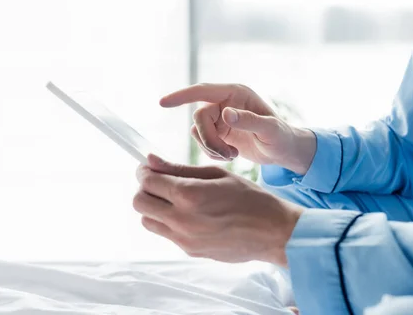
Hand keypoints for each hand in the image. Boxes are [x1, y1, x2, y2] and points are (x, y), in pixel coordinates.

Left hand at [133, 155, 303, 265]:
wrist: (272, 231)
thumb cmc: (250, 198)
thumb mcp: (217, 175)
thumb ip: (180, 169)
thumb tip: (152, 161)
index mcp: (189, 194)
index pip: (147, 181)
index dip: (144, 171)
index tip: (148, 168)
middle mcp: (182, 219)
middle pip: (139, 203)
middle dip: (145, 189)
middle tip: (159, 182)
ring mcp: (184, 238)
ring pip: (148, 221)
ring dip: (154, 207)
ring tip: (174, 199)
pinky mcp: (190, 251)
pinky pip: (166, 234)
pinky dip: (169, 221)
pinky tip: (190, 214)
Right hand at [160, 83, 315, 174]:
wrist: (284, 151)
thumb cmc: (282, 137)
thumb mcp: (270, 129)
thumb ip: (249, 120)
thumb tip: (226, 113)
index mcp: (236, 93)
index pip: (203, 91)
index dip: (182, 95)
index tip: (163, 102)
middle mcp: (225, 102)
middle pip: (199, 118)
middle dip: (209, 140)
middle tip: (227, 155)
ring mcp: (220, 117)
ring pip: (198, 132)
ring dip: (211, 148)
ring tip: (232, 156)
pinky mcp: (218, 132)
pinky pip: (202, 142)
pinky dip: (212, 153)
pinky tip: (230, 157)